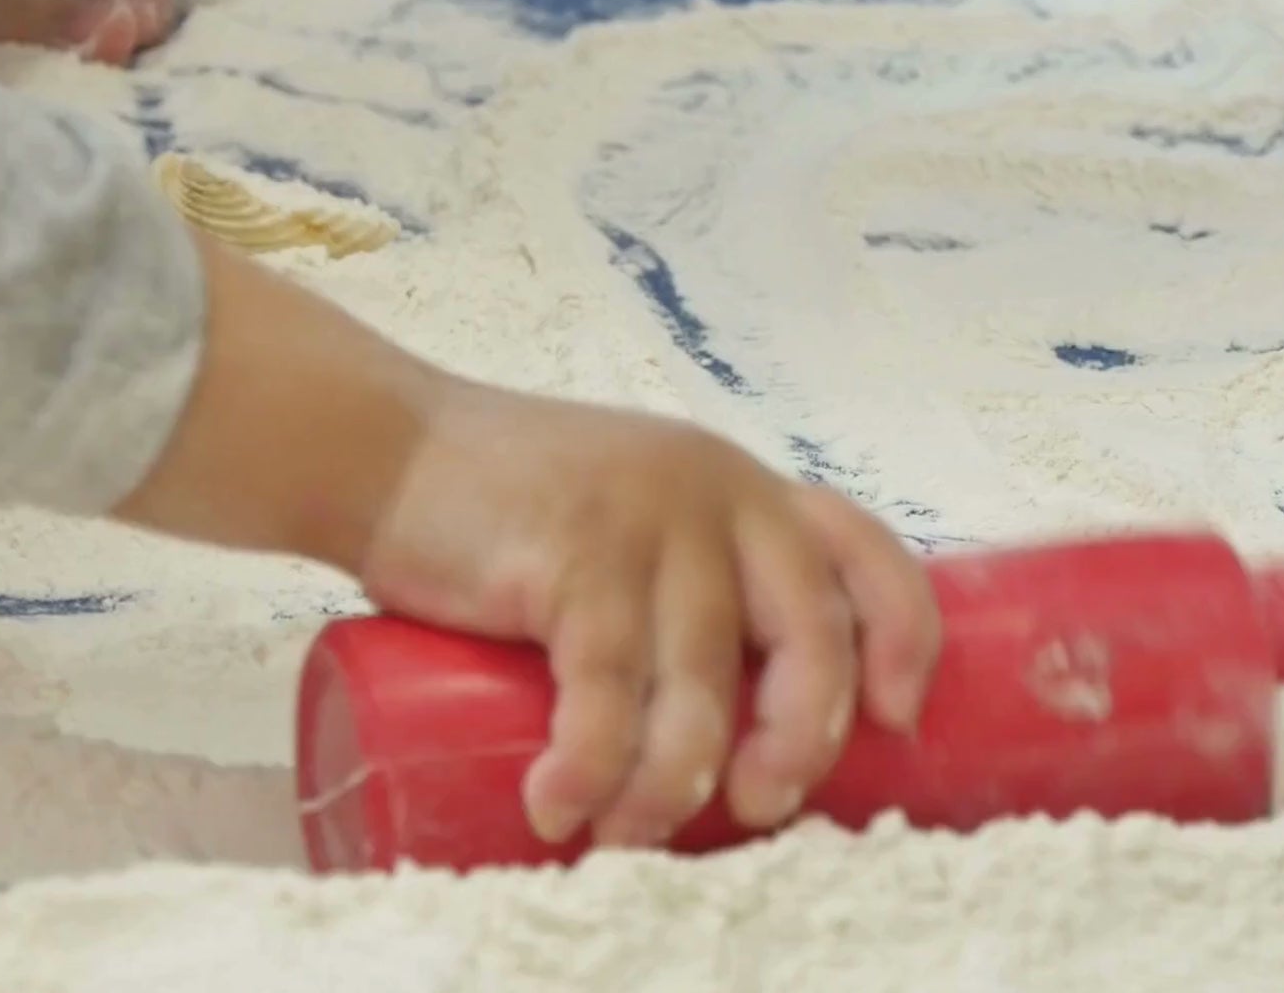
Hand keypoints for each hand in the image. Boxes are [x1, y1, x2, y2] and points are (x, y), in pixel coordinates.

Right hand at [359, 388, 942, 846]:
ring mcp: (645, 521)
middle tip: (761, 806)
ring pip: (702, 685)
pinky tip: (562, 809)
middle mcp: (713, 492)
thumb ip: (674, 576)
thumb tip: (715, 716)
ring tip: (627, 835)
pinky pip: (606, 692)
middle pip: (811, 634)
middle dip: (801, 740)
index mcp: (738, 484)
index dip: (904, 640)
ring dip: (673, 785)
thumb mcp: (620, 510)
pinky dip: (589, 769)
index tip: (896, 720)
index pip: (865, 551)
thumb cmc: (496, 501)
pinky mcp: (572, 558)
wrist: (379, 447)